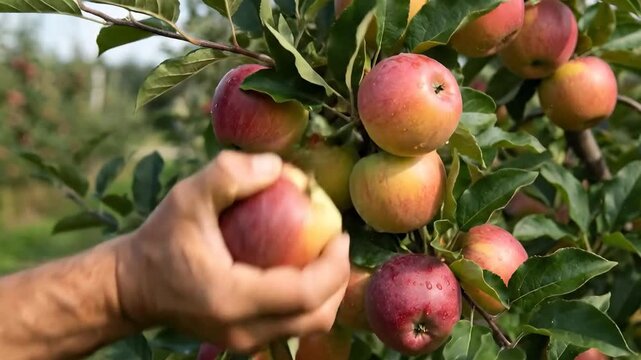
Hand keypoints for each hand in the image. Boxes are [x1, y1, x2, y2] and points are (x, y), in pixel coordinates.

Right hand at [114, 150, 350, 353]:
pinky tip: (301, 268)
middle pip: (316, 317)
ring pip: (307, 326)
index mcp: (233, 299)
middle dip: (337, 279)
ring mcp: (243, 342)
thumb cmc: (159, 240)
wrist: (131, 287)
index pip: (306, 294)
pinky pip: (291, 325)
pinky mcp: (242, 341)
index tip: (340, 233)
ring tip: (324, 254)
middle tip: (337, 241)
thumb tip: (279, 168)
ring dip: (326, 291)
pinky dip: (307, 300)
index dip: (334, 265)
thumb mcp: (187, 196)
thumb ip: (230, 173)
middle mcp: (242, 330)